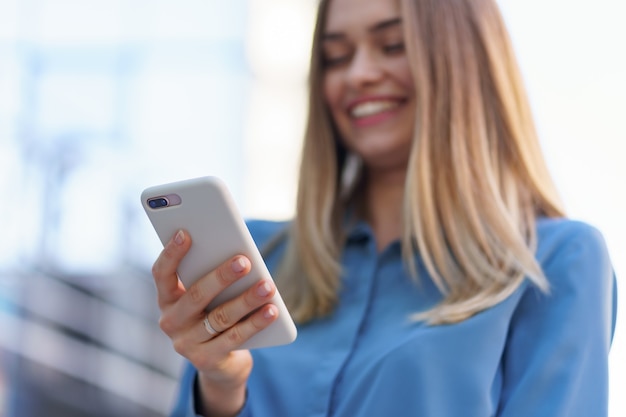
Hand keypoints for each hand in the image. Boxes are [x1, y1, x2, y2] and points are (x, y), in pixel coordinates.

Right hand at [151, 229, 278, 415]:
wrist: (222, 363)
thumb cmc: (216, 313)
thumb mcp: (210, 295)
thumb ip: (212, 274)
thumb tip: (238, 253)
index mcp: (167, 299)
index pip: (162, 274)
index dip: (171, 253)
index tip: (185, 233)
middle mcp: (171, 322)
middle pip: (196, 295)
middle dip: (222, 276)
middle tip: (244, 261)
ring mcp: (186, 344)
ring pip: (220, 317)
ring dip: (247, 299)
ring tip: (268, 286)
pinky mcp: (206, 360)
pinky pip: (235, 338)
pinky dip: (256, 322)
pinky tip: (272, 310)